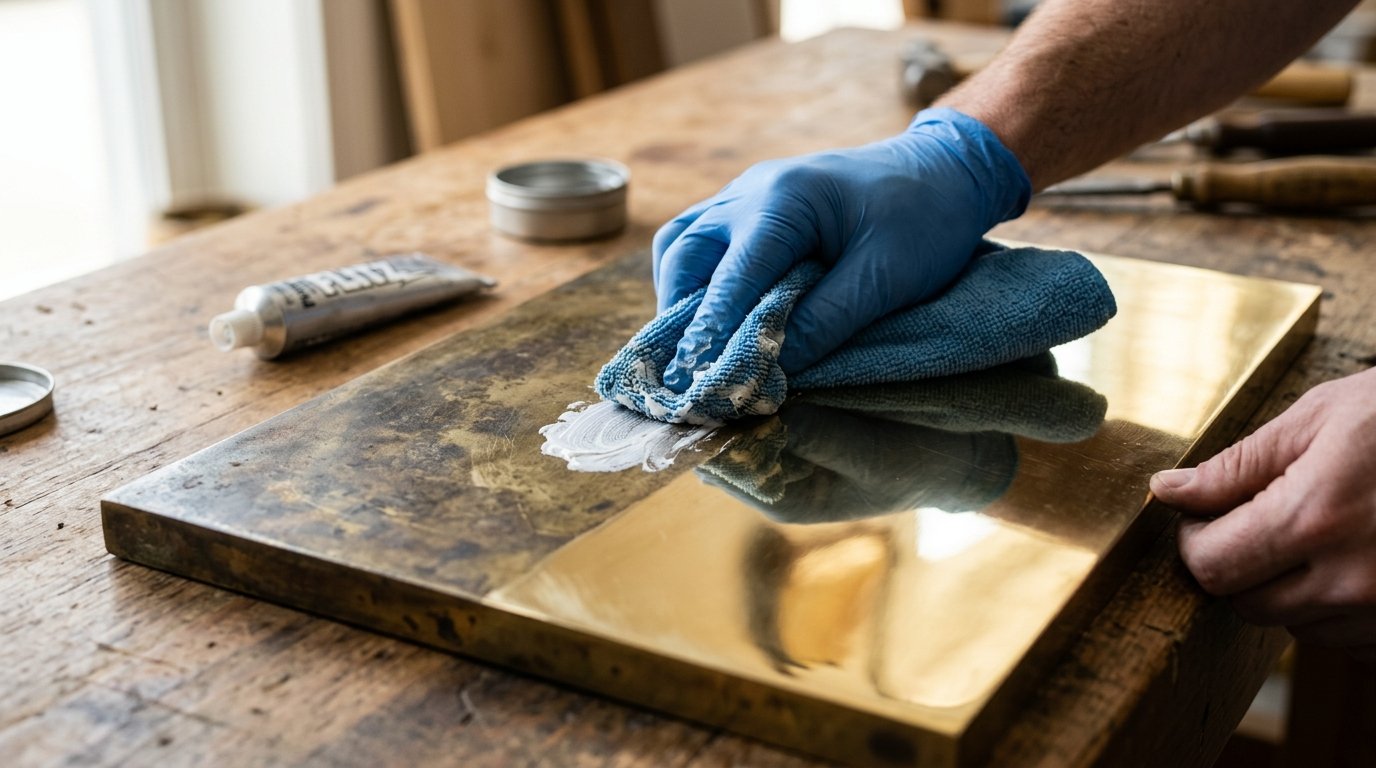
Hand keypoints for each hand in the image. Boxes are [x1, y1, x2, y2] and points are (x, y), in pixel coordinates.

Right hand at [651, 108, 1029, 391]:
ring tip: (693, 349)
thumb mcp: (885, 279)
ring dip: (681, 297)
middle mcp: (751, 190)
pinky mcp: (751, 206)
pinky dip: (696, 282)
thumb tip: (770, 370)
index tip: (700, 381)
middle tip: (687, 371)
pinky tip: (712, 319)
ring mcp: (746, 194)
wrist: (944, 170)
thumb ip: (824, 323)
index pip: (731, 275)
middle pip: (684, 254)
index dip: (713, 332)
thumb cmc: (924, 219)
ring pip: (682, 245)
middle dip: (680, 315)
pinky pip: (701, 242)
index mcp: (785, 200)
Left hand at [1151, 367, 1375, 659]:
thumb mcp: (1321, 419)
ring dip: (1291, 586)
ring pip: (1297, 624)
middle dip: (1239, 563)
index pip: (1210, 566)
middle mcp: (1352, 579)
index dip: (1194, 540)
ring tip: (1328, 527)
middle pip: (1246, 603)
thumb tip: (1168, 493)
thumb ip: (1237, 466)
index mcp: (1316, 519)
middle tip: (1262, 517)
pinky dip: (1340, 605)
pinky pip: (1349, 638)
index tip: (1204, 515)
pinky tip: (1361, 554)